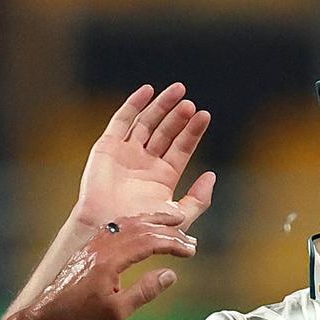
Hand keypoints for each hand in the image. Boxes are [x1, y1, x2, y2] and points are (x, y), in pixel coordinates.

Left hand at [18, 212, 197, 319]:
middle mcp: (100, 247)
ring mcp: (91, 246)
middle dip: (168, 230)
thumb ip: (145, 291)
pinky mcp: (86, 251)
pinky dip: (133, 225)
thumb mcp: (117, 312)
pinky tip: (140, 228)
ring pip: (126, 224)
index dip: (173, 243)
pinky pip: (113, 228)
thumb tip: (170, 275)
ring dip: (151, 222)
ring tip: (171, 222)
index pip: (149, 241)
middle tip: (188, 237)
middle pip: (140, 228)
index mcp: (109, 260)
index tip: (190, 249)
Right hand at [73, 83, 215, 232]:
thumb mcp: (180, 217)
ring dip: (161, 106)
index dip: (193, 132)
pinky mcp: (107, 147)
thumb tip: (212, 176)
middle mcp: (144, 163)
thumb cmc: (143, 229)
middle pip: (165, 132)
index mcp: (162, 178)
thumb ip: (199, 200)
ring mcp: (125, 154)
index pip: (181, 148)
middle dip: (178, 117)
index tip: (205, 115)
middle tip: (190, 104)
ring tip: (178, 91)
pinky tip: (148, 90)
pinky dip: (133, 104)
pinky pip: (121, 121)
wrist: (109, 229)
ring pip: (146, 122)